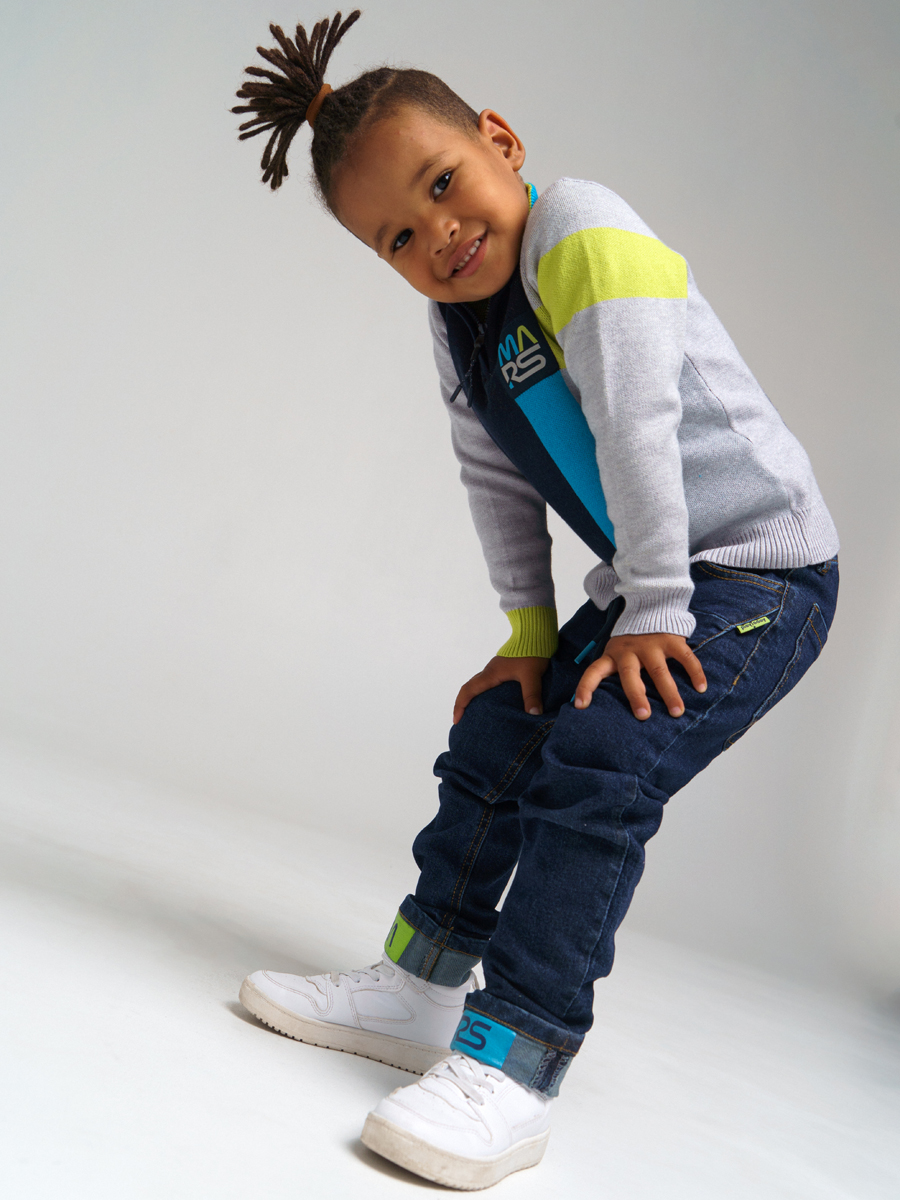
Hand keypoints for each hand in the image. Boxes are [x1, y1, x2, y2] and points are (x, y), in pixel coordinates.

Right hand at [453, 656, 549, 724]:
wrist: (534, 632)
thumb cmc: (532, 651)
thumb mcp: (532, 675)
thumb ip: (532, 694)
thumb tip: (534, 714)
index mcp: (491, 674)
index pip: (468, 690)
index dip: (460, 705)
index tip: (456, 720)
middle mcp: (490, 671)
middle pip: (468, 688)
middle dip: (462, 704)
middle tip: (461, 720)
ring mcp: (496, 669)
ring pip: (478, 685)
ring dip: (472, 698)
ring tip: (475, 714)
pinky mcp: (503, 668)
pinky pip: (487, 683)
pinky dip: (483, 693)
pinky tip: (493, 701)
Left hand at [574, 632, 705, 719]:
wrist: (650, 605)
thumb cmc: (632, 641)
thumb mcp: (616, 652)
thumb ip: (615, 672)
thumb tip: (605, 703)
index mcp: (612, 655)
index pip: (594, 672)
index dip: (585, 688)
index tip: (579, 706)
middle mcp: (629, 651)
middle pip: (630, 675)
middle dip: (636, 696)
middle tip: (643, 716)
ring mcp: (651, 645)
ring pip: (659, 671)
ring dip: (669, 693)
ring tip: (676, 712)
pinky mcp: (671, 639)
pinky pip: (684, 657)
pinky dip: (694, 672)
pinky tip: (701, 688)